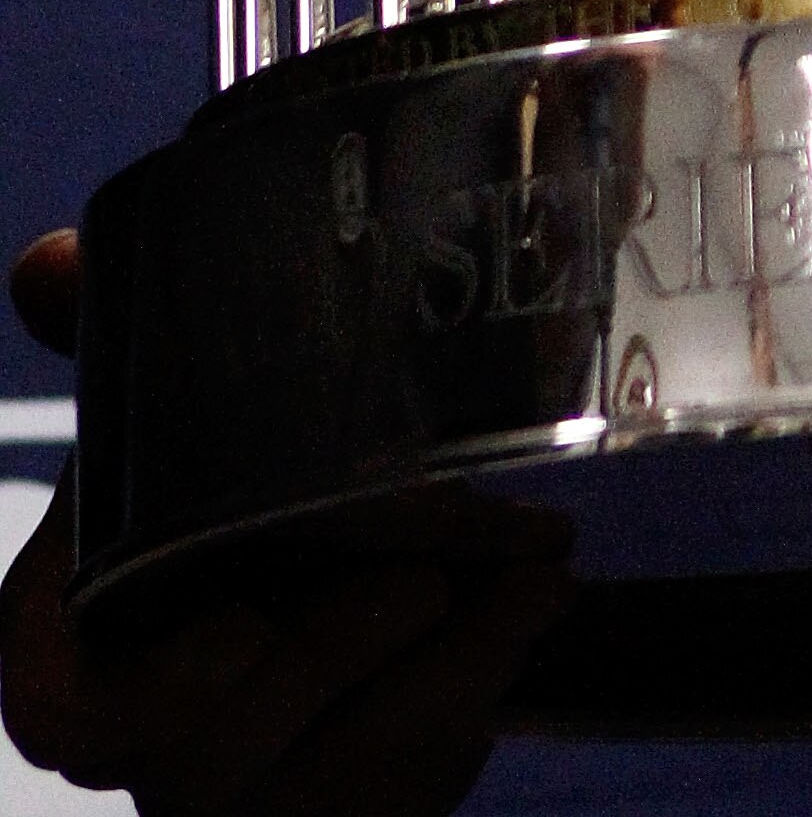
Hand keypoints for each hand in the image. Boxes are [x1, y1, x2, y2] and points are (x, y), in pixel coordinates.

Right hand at [1, 228, 569, 816]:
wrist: (317, 608)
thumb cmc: (222, 524)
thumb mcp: (172, 442)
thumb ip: (130, 360)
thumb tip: (53, 267)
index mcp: (86, 655)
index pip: (64, 710)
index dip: (143, 690)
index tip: (237, 631)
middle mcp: (162, 744)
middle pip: (212, 747)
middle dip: (323, 661)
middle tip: (416, 577)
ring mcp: (265, 789)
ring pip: (332, 773)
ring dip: (435, 670)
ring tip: (519, 570)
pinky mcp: (361, 805)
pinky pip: (416, 774)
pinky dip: (487, 675)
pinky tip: (538, 590)